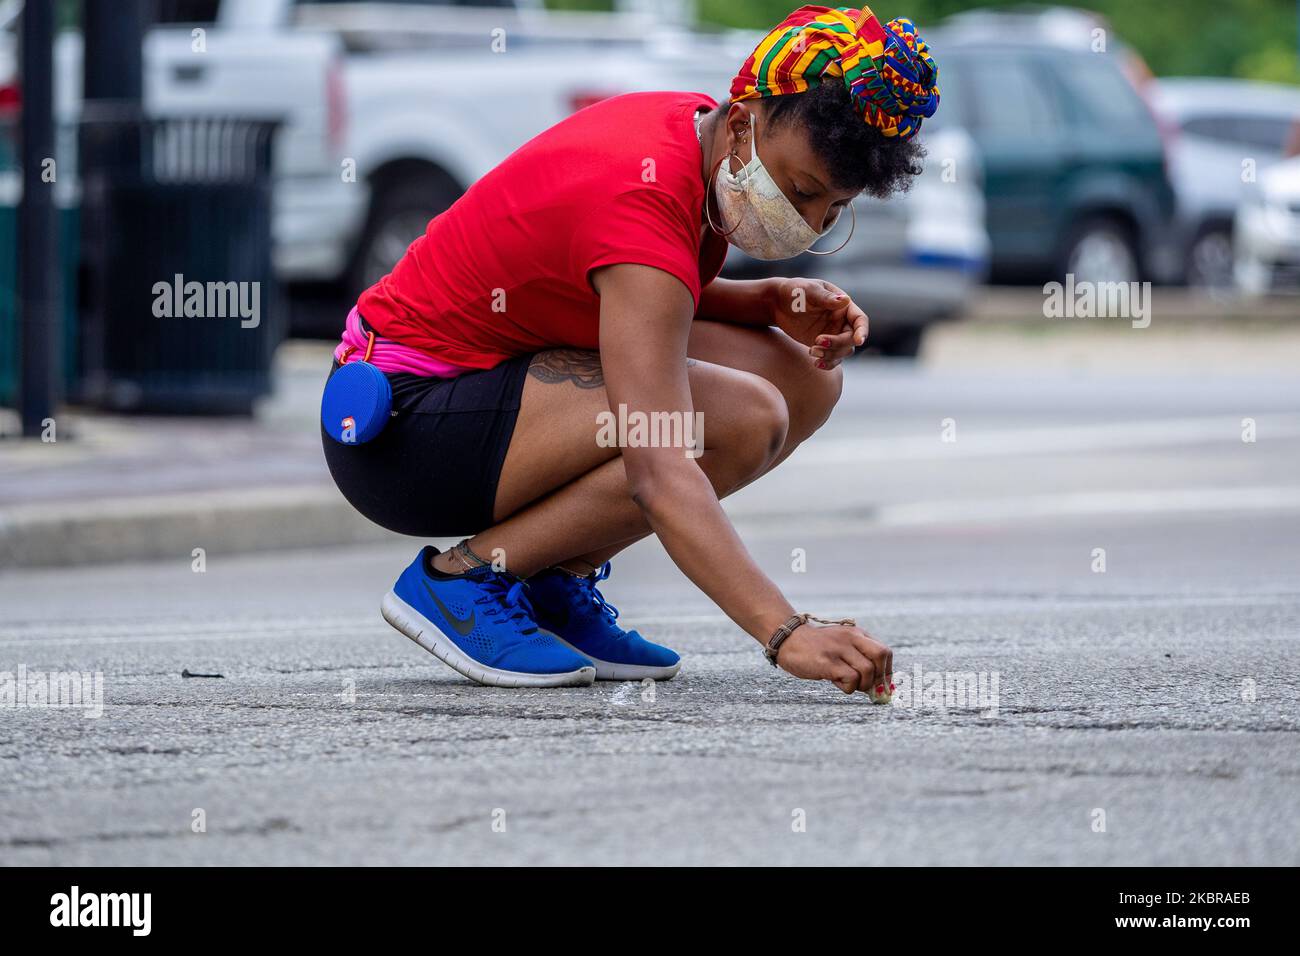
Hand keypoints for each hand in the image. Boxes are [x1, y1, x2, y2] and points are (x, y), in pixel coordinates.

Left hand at [767, 278, 867, 369]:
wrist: (778, 304)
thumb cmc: (794, 291)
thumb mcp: (809, 291)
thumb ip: (825, 297)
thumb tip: (845, 300)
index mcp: (843, 306)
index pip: (860, 320)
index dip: (862, 331)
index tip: (858, 341)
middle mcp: (841, 322)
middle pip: (851, 339)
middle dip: (838, 344)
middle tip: (817, 341)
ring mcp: (832, 335)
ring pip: (843, 352)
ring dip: (830, 355)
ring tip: (811, 351)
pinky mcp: (822, 345)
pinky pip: (831, 358)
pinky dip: (827, 364)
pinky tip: (816, 363)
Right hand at [776, 623, 892, 695]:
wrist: (787, 640)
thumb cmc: (815, 647)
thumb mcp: (840, 645)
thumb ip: (858, 658)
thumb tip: (878, 687)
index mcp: (856, 633)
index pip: (884, 651)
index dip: (887, 671)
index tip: (882, 685)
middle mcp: (850, 638)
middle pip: (881, 656)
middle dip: (881, 677)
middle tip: (871, 689)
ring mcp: (839, 649)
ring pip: (867, 671)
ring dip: (862, 685)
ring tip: (847, 684)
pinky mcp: (827, 662)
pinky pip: (851, 679)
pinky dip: (848, 688)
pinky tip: (836, 683)